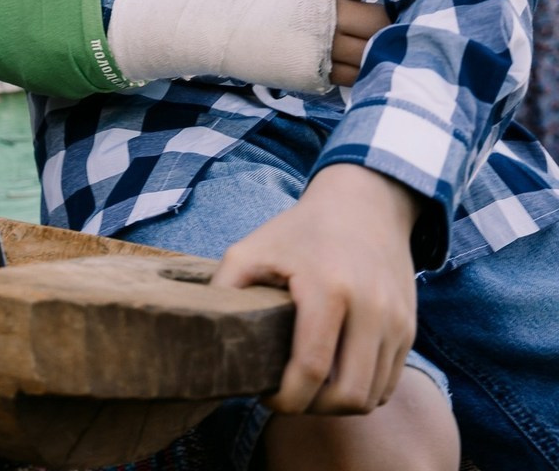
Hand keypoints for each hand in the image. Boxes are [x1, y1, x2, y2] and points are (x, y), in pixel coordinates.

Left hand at [212, 164, 420, 414]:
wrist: (363, 205)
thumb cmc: (300, 230)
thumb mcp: (253, 247)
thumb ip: (226, 287)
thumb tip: (207, 332)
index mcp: (328, 289)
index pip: (311, 369)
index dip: (285, 398)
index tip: (265, 396)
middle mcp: (370, 309)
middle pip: (348, 395)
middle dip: (312, 408)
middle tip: (286, 396)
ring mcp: (396, 321)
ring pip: (372, 397)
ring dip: (337, 405)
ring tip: (307, 389)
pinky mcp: (408, 329)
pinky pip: (388, 384)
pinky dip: (361, 392)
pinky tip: (333, 377)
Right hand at [260, 0, 406, 86]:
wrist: (225, 24)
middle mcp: (322, 17)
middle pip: (379, 21)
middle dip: (398, 14)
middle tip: (413, 9)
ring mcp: (320, 49)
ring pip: (373, 50)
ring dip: (391, 43)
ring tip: (406, 34)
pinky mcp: (317, 73)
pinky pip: (360, 74)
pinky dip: (374, 64)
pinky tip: (378, 54)